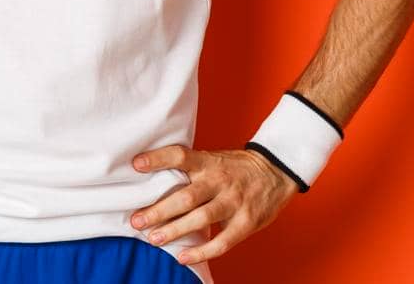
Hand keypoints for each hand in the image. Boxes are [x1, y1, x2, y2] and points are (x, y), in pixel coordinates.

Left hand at [130, 144, 296, 267]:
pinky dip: (201, 252)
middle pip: (186, 196)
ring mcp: (234, 202)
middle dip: (159, 210)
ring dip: (175, 230)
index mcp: (209, 162)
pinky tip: (182, 257)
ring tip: (154, 239)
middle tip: (137, 221)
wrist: (276, 170)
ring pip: (201, 219)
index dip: (158, 159)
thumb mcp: (214, 160)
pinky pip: (221, 242)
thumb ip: (191, 171)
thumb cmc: (236, 168)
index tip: (137, 164)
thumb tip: (153, 182)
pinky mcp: (246, 222)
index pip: (180, 156)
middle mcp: (220, 181)